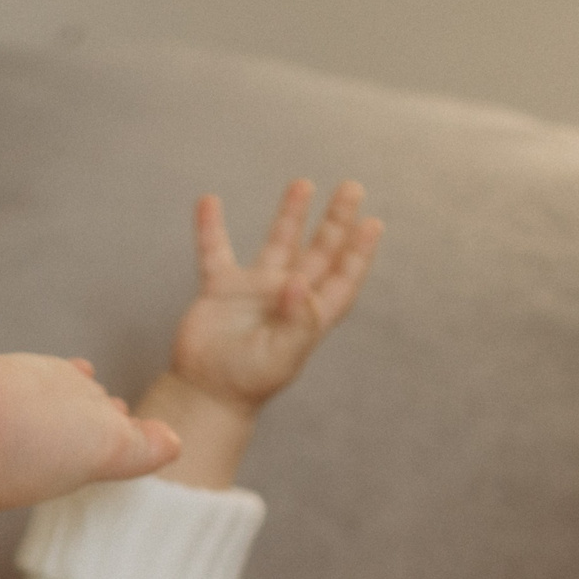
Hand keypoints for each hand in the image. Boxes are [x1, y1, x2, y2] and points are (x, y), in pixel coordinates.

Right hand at [169, 179, 382, 414]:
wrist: (206, 393)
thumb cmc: (247, 383)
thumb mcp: (280, 357)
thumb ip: (296, 322)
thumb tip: (300, 281)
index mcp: (309, 316)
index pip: (342, 278)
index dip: (359, 253)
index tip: (372, 224)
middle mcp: (288, 297)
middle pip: (319, 252)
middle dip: (335, 221)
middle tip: (352, 188)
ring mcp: (255, 291)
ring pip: (278, 244)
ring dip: (290, 215)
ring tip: (302, 184)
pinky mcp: (221, 290)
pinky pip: (215, 252)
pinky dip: (211, 228)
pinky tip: (208, 201)